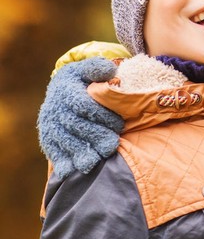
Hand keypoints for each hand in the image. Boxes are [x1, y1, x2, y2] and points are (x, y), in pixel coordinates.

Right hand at [37, 57, 123, 177]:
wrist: (62, 89)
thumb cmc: (84, 79)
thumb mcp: (89, 68)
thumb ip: (99, 67)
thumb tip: (110, 70)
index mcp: (66, 90)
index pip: (84, 105)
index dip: (102, 116)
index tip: (119, 124)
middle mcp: (55, 108)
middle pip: (76, 126)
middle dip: (95, 137)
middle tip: (112, 145)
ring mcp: (51, 125)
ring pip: (65, 141)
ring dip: (80, 153)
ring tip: (97, 160)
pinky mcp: (48, 138)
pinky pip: (54, 152)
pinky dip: (63, 162)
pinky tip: (73, 170)